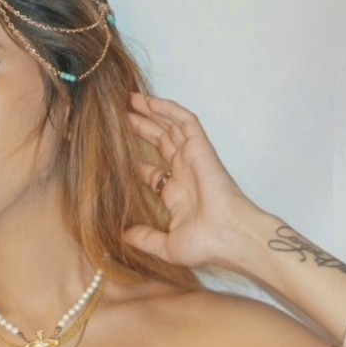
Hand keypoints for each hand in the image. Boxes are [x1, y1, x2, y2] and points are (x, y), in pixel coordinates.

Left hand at [123, 92, 266, 275]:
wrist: (229, 237)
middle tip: (121, 116)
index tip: (117, 153)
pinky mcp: (201, 148)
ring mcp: (193, 159)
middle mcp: (184, 174)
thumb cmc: (205, 245)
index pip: (153, 173)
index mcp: (177, 195)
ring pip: (170, 127)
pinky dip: (168, 109)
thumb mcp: (167, 246)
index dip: (136, 162)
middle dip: (142, 129)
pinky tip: (150, 101)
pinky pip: (185, 121)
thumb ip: (145, 238)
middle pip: (161, 143)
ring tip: (131, 100)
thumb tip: (124, 236)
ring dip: (152, 113)